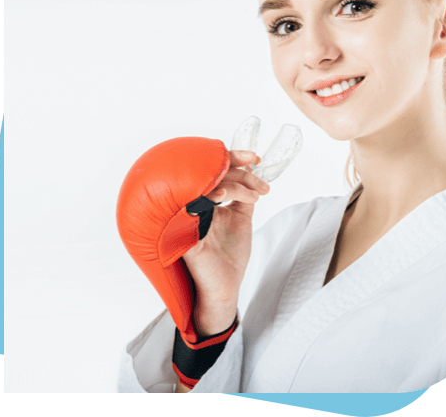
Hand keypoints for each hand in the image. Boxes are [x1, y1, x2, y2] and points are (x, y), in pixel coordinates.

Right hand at [182, 151, 269, 329]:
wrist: (226, 287)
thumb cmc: (230, 256)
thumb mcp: (242, 219)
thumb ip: (244, 197)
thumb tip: (252, 174)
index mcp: (205, 202)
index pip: (215, 173)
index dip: (232, 159)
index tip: (254, 158)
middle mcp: (195, 206)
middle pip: (211, 175)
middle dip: (240, 172)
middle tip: (260, 183)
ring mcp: (189, 219)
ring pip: (206, 186)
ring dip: (234, 184)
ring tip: (255, 196)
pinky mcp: (186, 233)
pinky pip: (192, 208)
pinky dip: (209, 198)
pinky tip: (223, 196)